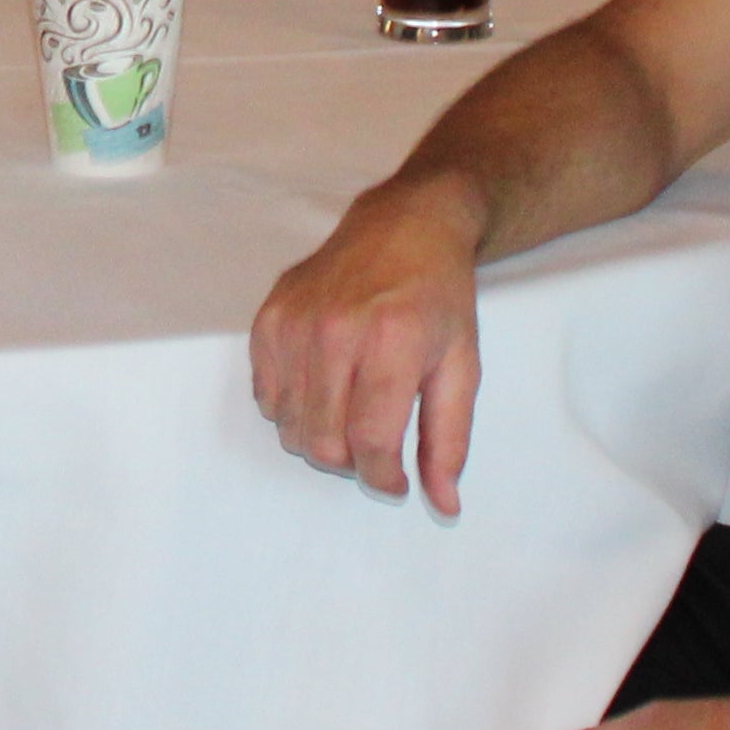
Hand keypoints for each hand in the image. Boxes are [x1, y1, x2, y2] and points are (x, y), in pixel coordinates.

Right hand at [250, 179, 485, 506]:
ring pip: (290, 426)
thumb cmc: (438, 297)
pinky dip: (293, 408)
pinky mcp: (268, 318)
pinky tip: (324, 386)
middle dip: (352, 462)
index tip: (396, 480)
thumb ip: (448, 440)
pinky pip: (266, 397)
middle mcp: (335, 331)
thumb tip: (442, 504)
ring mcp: (294, 323)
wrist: (403, 225)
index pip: (370, 440)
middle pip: (323, 441)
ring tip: (351, 410)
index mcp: (391, 342)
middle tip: (375, 445)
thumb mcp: (462, 367)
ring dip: (321, 437)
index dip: (384, 477)